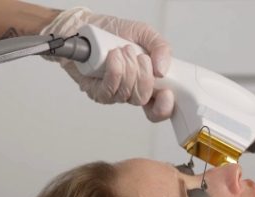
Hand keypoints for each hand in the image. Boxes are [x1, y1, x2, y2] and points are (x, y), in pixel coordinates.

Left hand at [42, 7, 174, 122]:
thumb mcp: (144, 34)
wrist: (88, 30)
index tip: (166, 93)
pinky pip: (108, 90)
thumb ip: (161, 48)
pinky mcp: (95, 91)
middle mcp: (129, 91)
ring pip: (125, 94)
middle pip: (142, 99)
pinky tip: (114, 57)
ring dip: (128, 69)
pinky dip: (114, 71)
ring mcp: (112, 93)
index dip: (164, 107)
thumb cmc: (115, 33)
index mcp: (146, 82)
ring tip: (124, 49)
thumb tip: (162, 70)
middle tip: (139, 56)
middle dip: (143, 77)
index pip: (158, 109)